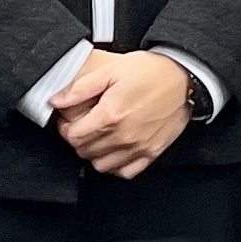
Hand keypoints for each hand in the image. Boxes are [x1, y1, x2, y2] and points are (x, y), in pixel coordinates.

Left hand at [52, 49, 192, 178]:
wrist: (184, 78)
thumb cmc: (150, 71)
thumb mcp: (112, 70)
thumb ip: (81, 88)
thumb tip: (56, 101)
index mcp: (110, 115)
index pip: (73, 136)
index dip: (65, 128)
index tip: (69, 120)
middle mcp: (123, 136)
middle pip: (84, 151)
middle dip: (78, 139)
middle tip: (83, 126)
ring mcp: (138, 147)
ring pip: (101, 166)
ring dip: (94, 153)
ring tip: (98, 137)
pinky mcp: (152, 153)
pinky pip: (125, 172)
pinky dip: (115, 165)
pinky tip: (114, 150)